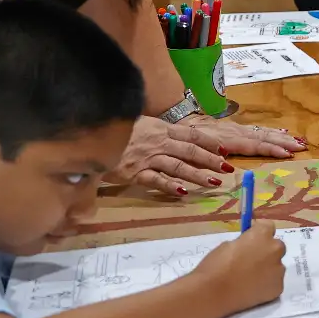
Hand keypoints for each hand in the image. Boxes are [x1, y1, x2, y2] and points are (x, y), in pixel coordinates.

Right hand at [107, 116, 231, 195]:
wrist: (91, 136)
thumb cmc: (117, 130)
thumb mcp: (141, 124)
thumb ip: (160, 131)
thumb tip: (178, 136)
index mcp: (161, 129)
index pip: (192, 135)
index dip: (210, 143)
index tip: (225, 150)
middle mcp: (158, 143)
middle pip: (190, 152)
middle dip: (211, 161)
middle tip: (227, 169)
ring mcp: (147, 159)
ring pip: (178, 167)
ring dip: (198, 176)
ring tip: (214, 183)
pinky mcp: (135, 173)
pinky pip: (156, 180)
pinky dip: (171, 186)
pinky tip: (184, 193)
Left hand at [180, 115, 306, 158]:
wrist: (180, 118)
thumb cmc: (187, 139)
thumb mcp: (196, 150)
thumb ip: (211, 157)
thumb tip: (227, 166)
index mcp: (227, 139)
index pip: (254, 145)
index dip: (270, 149)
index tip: (286, 153)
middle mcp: (236, 133)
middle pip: (263, 137)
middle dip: (283, 142)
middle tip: (302, 147)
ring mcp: (237, 129)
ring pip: (263, 132)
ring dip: (281, 137)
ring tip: (298, 141)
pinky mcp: (236, 127)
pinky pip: (257, 129)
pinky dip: (272, 131)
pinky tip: (282, 131)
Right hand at [187, 223, 288, 315]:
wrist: (214, 293)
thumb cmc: (215, 266)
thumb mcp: (227, 245)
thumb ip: (244, 243)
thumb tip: (249, 246)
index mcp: (261, 235)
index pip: (268, 226)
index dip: (260, 232)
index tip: (253, 237)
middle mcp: (275, 249)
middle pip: (277, 246)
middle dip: (267, 251)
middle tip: (252, 260)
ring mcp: (278, 270)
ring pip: (276, 266)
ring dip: (267, 268)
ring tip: (249, 278)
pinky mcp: (278, 287)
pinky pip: (274, 282)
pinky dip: (266, 284)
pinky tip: (251, 289)